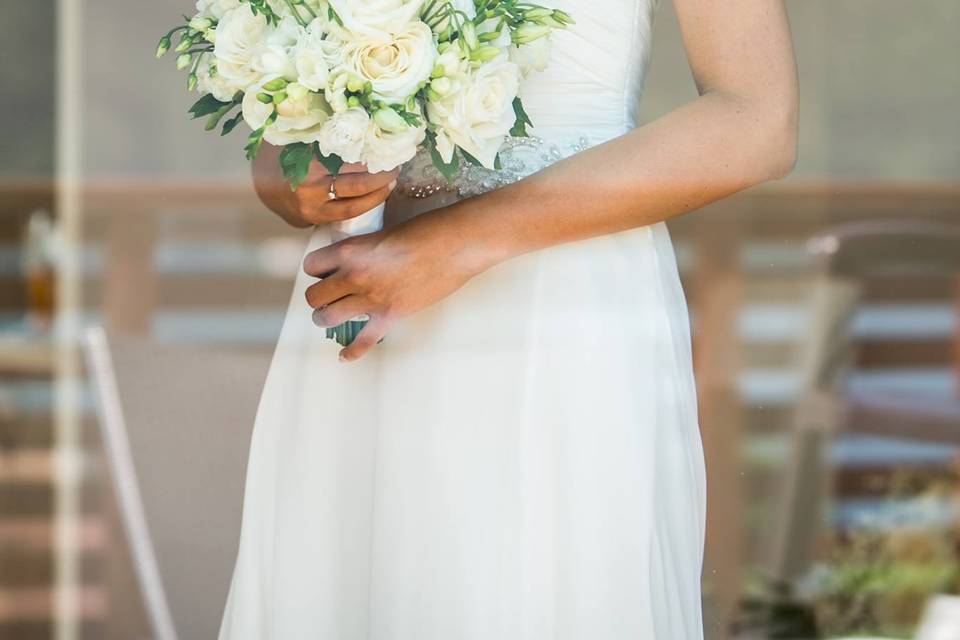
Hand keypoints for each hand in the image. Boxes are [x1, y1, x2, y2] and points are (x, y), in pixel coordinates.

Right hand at [252, 143, 398, 227]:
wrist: (265, 186)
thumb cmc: (285, 155)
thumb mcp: (298, 137)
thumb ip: (320, 131)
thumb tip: (355, 116)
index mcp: (305, 160)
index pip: (346, 158)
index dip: (370, 154)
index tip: (387, 146)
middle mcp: (308, 186)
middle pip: (355, 184)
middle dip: (380, 176)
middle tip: (396, 166)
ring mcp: (312, 207)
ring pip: (354, 204)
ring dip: (378, 194)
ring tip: (392, 181)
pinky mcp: (316, 219)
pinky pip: (347, 214)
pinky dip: (366, 205)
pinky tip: (379, 195)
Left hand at [302, 214, 483, 361]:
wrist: (455, 245)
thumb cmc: (426, 231)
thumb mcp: (384, 232)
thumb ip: (365, 249)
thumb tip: (359, 261)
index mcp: (351, 250)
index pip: (312, 265)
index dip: (316, 269)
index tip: (324, 272)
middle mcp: (354, 276)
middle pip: (315, 295)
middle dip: (318, 297)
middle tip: (328, 295)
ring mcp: (371, 298)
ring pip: (328, 318)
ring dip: (326, 318)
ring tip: (332, 316)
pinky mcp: (390, 316)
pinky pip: (362, 341)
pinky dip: (351, 352)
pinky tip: (344, 356)